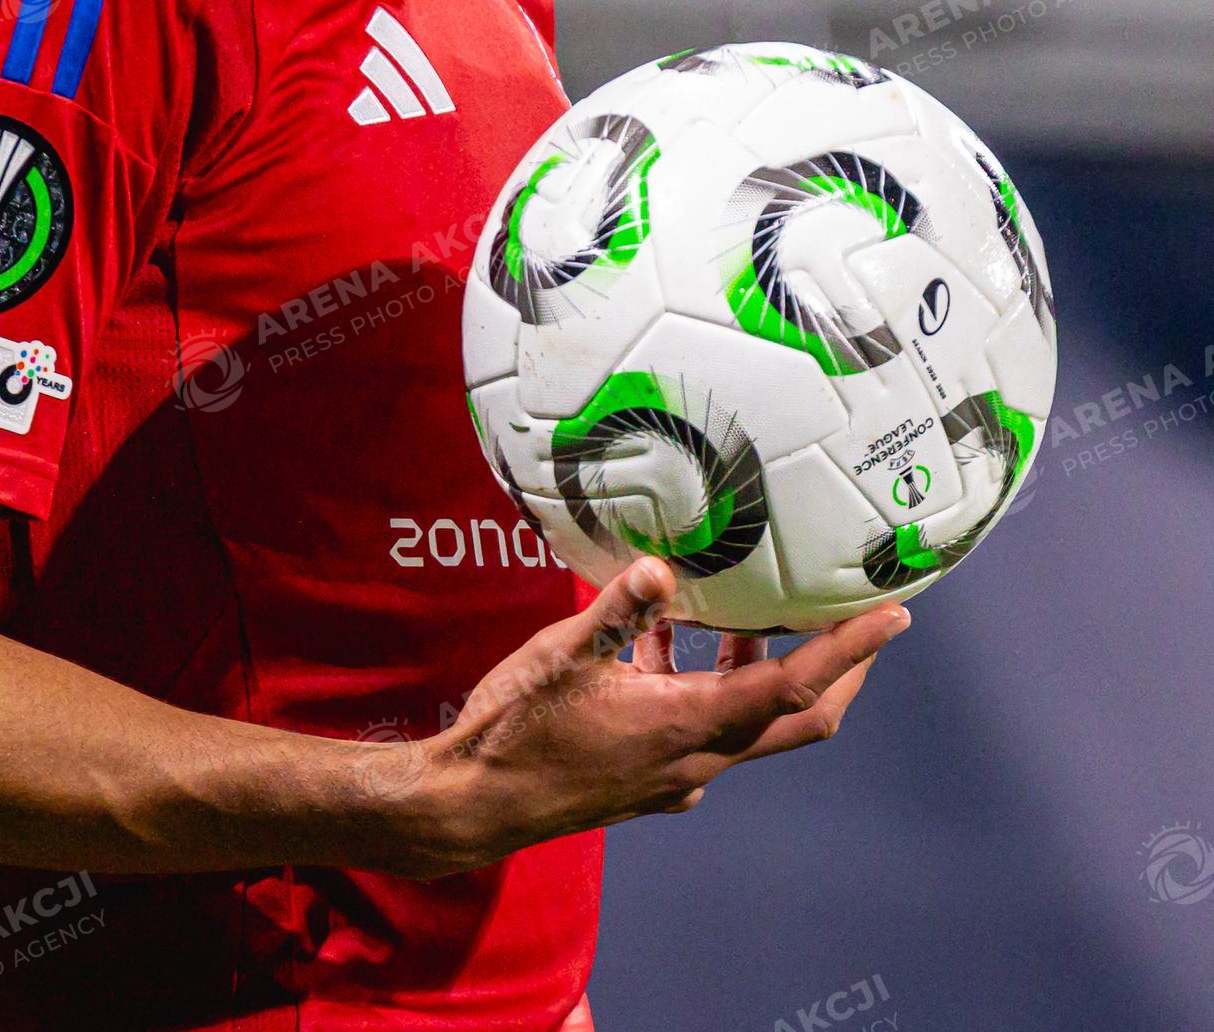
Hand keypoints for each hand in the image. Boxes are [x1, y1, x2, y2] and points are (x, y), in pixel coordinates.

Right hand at [397, 557, 906, 877]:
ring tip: (746, 619)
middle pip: (797, 718)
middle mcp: (697, 758)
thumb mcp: (563, 654)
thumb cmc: (516, 730)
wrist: (474, 803)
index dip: (849, 650)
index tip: (893, 617)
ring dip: (762, 674)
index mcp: (690, 724)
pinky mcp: (648, 781)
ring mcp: (674, 776)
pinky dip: (707, 691)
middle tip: (856, 624)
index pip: (794, 684)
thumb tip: (665, 567)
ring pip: (748, 725)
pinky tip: (659, 654)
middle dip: (836, 671)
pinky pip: (703, 736)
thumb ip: (619, 609)